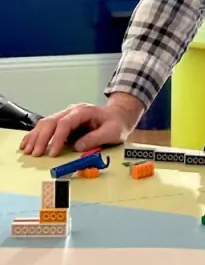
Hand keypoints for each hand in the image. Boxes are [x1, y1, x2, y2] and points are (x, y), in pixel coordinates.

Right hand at [20, 92, 142, 156]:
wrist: (118, 116)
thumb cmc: (116, 124)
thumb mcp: (112, 132)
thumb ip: (96, 138)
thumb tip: (78, 147)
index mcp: (84, 111)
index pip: (65, 123)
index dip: (57, 138)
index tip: (53, 152)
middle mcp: (72, 111)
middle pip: (51, 122)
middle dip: (42, 138)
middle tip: (36, 154)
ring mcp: (66, 115)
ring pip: (45, 123)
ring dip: (35, 137)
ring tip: (27, 151)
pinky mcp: (63, 121)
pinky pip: (46, 126)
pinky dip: (36, 135)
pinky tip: (27, 143)